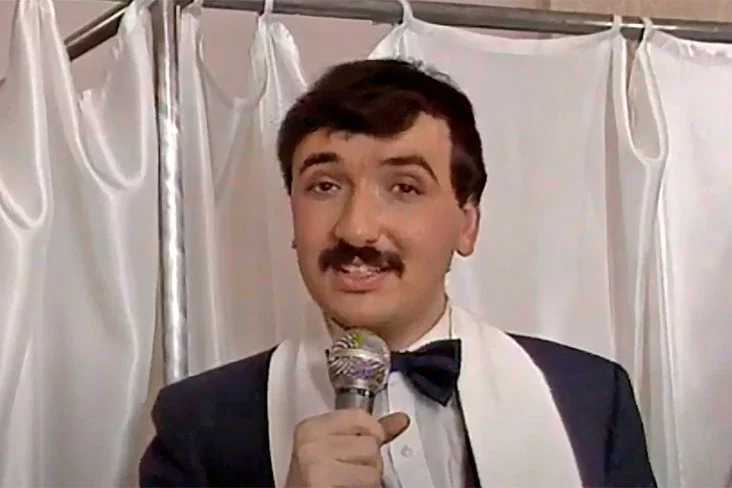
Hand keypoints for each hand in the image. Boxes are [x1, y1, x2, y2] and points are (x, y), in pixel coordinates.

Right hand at [284, 409, 409, 487]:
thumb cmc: (313, 478)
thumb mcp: (334, 447)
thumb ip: (367, 432)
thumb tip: (399, 420)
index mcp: (311, 428)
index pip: (359, 416)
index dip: (374, 431)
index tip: (372, 439)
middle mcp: (312, 445)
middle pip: (370, 444)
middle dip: (370, 461)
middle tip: (351, 469)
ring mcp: (317, 467)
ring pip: (373, 469)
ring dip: (369, 480)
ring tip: (350, 481)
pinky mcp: (322, 485)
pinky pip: (367, 486)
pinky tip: (347, 487)